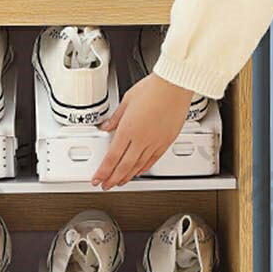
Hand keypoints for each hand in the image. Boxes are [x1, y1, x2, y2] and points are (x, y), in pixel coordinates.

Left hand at [92, 75, 192, 189]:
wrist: (175, 86)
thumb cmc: (153, 88)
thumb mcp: (126, 100)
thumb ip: (115, 117)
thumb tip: (107, 126)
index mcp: (127, 129)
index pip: (111, 158)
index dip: (103, 172)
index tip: (97, 179)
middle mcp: (141, 139)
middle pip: (123, 166)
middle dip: (112, 179)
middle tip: (106, 185)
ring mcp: (155, 142)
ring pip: (138, 166)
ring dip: (127, 176)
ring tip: (119, 182)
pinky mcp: (166, 141)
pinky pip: (153, 160)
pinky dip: (143, 168)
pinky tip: (138, 172)